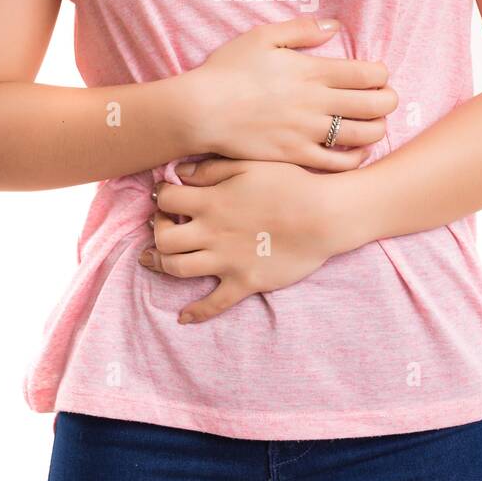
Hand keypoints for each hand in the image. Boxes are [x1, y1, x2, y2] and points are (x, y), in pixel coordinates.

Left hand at [141, 156, 343, 322]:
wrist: (325, 215)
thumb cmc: (291, 183)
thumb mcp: (249, 164)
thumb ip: (211, 169)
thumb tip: (180, 173)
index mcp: (212, 202)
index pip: (166, 200)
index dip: (161, 196)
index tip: (165, 194)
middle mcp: (212, 233)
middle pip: (164, 240)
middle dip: (157, 231)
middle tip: (163, 225)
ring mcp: (227, 261)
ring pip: (178, 269)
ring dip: (162, 264)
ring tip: (158, 259)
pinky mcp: (245, 282)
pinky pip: (215, 304)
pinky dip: (196, 312)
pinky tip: (184, 316)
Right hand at [188, 14, 398, 171]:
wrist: (201, 110)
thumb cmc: (228, 70)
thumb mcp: (262, 37)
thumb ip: (302, 30)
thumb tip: (334, 26)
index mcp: (312, 71)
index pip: (368, 74)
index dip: (381, 74)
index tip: (376, 75)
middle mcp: (317, 103)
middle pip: (375, 105)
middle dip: (388, 101)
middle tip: (384, 99)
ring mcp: (308, 132)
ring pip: (363, 135)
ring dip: (377, 128)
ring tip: (374, 124)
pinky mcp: (296, 156)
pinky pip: (338, 163)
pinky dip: (356, 158)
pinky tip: (356, 151)